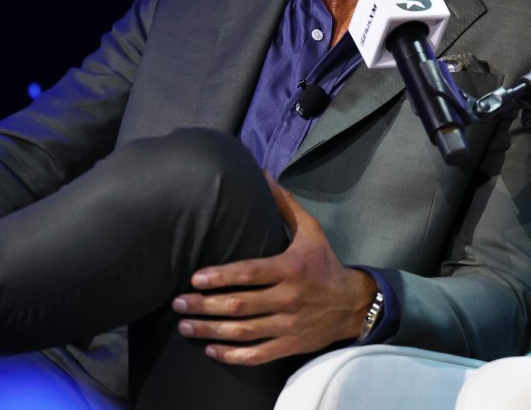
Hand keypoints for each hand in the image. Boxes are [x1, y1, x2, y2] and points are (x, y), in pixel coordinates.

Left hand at [172, 172, 375, 365]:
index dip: (221, 276)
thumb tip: (263, 174)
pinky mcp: (290, 346)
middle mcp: (289, 299)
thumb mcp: (311, 230)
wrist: (352, 304)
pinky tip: (211, 349)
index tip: (194, 278)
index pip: (250, 273)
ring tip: (184, 325)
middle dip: (206, 305)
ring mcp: (289, 325)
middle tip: (178, 302)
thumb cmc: (324, 263)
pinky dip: (232, 355)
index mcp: (291, 268)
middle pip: (241, 305)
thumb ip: (285, 204)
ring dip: (211, 330)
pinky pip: (257, 354)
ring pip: (244, 332)